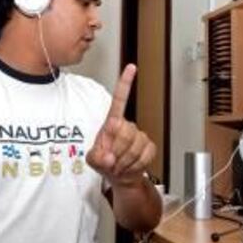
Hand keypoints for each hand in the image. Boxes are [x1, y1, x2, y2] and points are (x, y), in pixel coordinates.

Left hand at [87, 64, 156, 185]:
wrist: (120, 176)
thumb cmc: (104, 162)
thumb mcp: (93, 160)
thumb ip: (96, 158)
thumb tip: (108, 157)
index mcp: (112, 123)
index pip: (120, 100)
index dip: (125, 84)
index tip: (131, 67)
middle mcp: (127, 126)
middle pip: (126, 132)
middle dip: (117, 151)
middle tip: (112, 161)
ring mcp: (140, 136)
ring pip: (135, 147)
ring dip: (125, 161)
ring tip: (119, 165)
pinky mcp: (150, 146)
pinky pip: (145, 155)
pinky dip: (136, 165)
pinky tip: (130, 166)